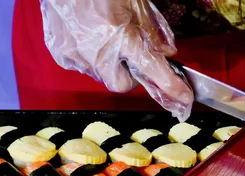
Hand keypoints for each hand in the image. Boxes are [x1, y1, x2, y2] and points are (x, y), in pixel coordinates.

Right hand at [40, 0, 193, 120]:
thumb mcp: (136, 2)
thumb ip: (153, 30)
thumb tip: (166, 52)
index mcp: (119, 34)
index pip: (152, 69)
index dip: (171, 85)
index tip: (184, 97)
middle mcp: (96, 50)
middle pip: (122, 84)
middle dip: (131, 75)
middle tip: (132, 56)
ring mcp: (75, 54)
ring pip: (102, 76)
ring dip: (111, 65)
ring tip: (107, 38)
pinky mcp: (60, 53)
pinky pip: (82, 67)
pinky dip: (90, 58)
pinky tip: (90, 37)